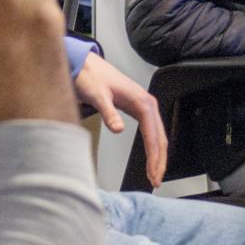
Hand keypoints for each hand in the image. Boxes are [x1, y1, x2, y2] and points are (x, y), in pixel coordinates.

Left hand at [73, 52, 166, 187]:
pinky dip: (152, 146)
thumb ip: (109, 112)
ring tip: (154, 175)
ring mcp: (142, 106)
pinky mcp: (136, 108)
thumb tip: (119, 129)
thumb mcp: (97, 95)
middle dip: (159, 161)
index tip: (153, 174)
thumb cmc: (90, 76)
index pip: (153, 135)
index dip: (154, 157)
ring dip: (157, 156)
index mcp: (142, 101)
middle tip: (155, 181)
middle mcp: (146, 103)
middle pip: (160, 137)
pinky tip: (150, 157)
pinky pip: (150, 131)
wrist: (84, 63)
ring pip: (157, 135)